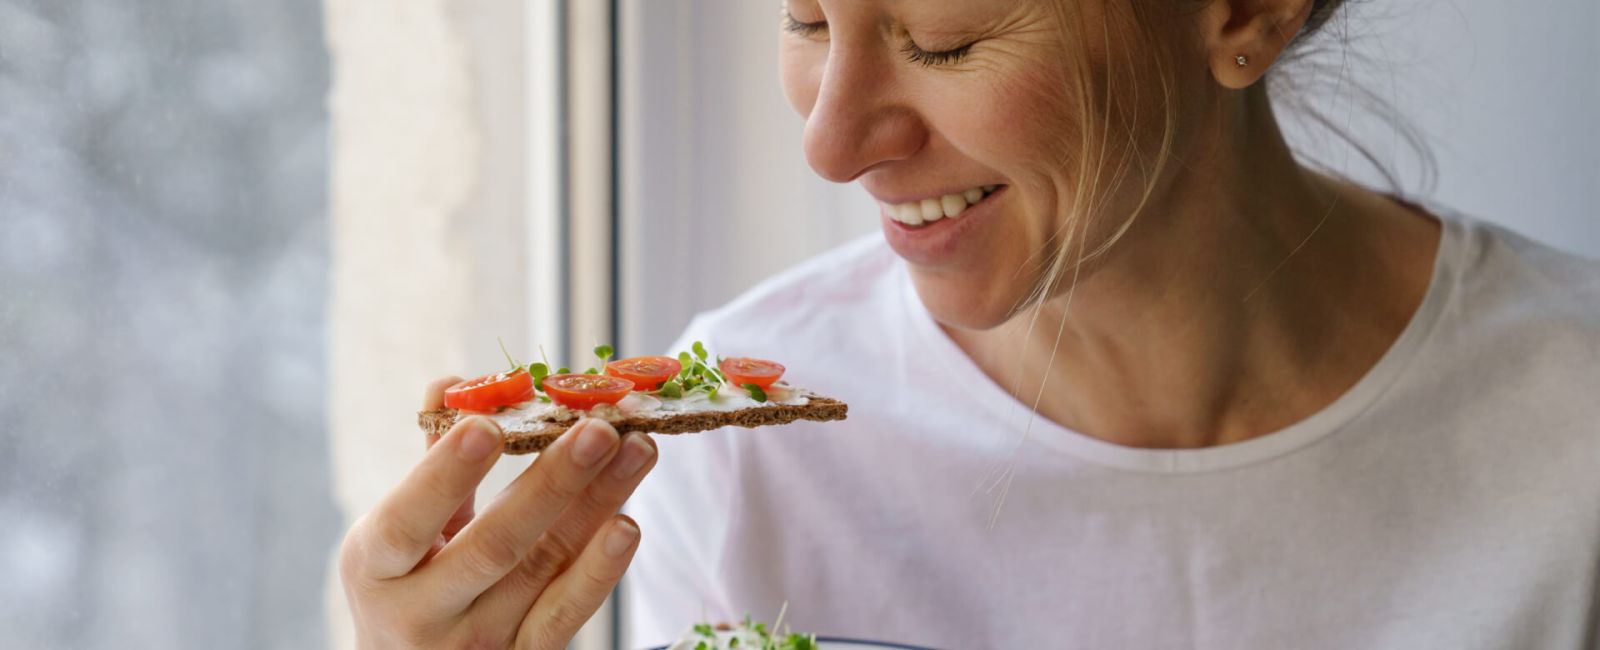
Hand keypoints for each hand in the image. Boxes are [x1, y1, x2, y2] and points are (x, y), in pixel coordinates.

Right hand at [339, 376, 659, 648]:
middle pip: (494, 547)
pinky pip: (566, 614)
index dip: (444, 475)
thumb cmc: (404, 585)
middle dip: (552, 483)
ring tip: (637, 451)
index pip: (407, 522)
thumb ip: (429, 463)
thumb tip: (454, 383)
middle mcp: (422, 614)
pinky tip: (627, 523)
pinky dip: (599, 570)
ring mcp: (477, 644)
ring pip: (545, 570)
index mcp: (376, 567)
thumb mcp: (394, 535)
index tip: (487, 426)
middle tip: (598, 428)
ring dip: (597, 506)